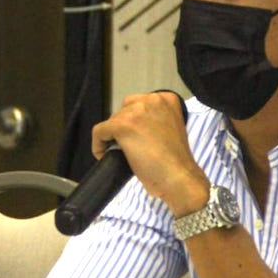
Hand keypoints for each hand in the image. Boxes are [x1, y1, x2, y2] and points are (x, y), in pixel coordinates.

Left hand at [91, 91, 208, 215]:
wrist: (179, 178)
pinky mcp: (122, 125)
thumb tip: (134, 128)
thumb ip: (155, 121)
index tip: (136, 138)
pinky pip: (99, 131)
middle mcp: (152, 99)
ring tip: (121, 154)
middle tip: (129, 147)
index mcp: (167, 99)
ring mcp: (136, 111)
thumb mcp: (170, 129)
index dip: (134, 122)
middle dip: (123, 128)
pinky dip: (98, 144)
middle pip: (124, 110)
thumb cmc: (177, 162)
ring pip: (111, 120)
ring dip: (112, 137)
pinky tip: (104, 155)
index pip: (139, 105)